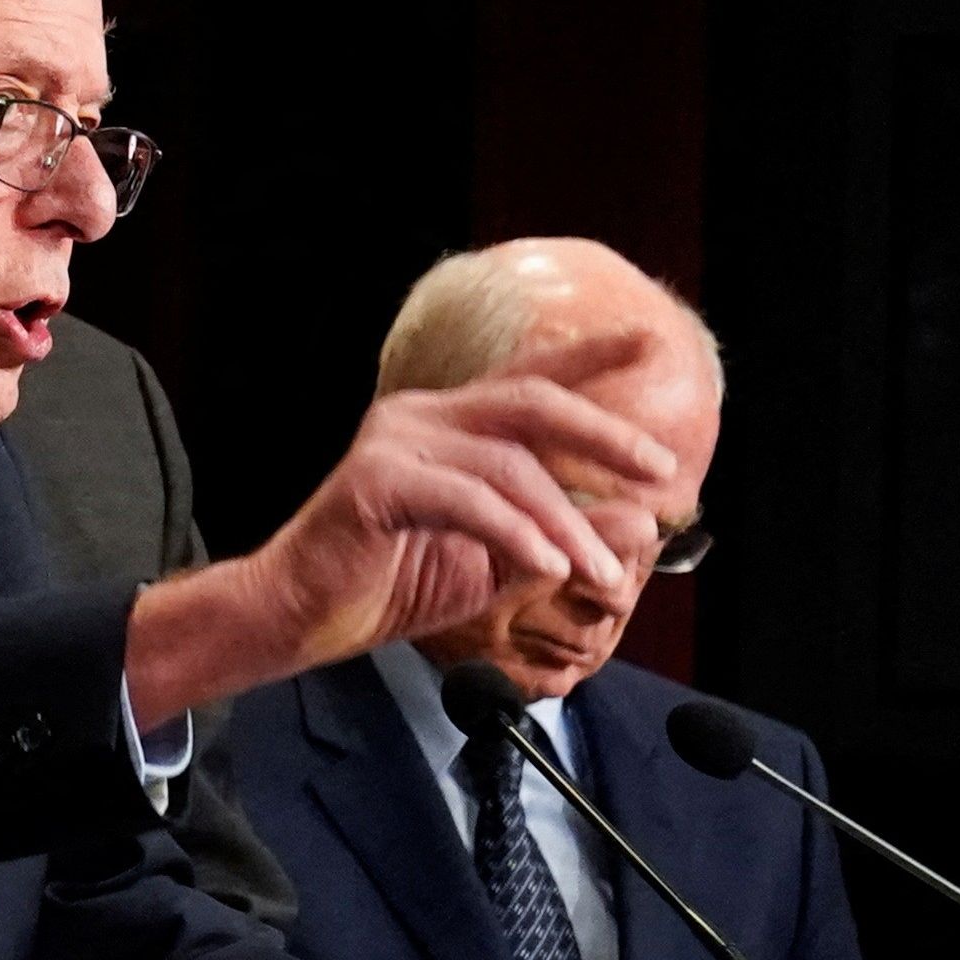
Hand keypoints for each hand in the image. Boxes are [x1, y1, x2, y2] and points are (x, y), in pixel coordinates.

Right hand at [125, 330, 682, 718]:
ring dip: (567, 522)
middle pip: (531, 403)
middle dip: (604, 434)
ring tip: (601, 572)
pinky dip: (517, 533)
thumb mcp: (499, 565)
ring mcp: (395, 441)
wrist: (299, 619)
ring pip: (509, 465)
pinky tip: (550, 565)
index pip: (530, 379)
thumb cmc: (389, 586)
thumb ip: (562, 538)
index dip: (590, 356)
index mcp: (448, 425)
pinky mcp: (375, 481)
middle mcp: (421, 416)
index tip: (649, 340)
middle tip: (661, 468)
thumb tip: (642, 522)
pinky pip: (468, 500)